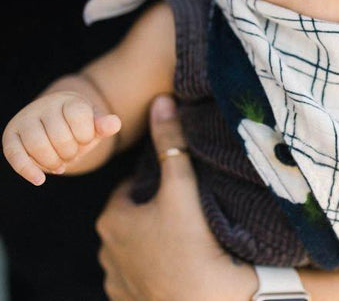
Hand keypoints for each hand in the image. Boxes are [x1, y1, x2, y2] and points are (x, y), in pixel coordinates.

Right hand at [2, 91, 120, 184]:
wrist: (53, 124)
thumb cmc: (77, 127)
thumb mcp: (93, 125)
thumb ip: (103, 125)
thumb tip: (115, 124)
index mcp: (67, 100)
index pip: (79, 116)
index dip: (86, 135)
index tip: (86, 138)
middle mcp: (43, 106)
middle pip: (59, 136)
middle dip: (70, 152)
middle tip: (71, 154)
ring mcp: (25, 120)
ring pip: (38, 146)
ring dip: (53, 162)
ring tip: (60, 163)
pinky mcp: (10, 137)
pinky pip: (15, 155)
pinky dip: (28, 170)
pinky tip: (40, 180)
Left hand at [96, 95, 256, 300]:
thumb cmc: (190, 244)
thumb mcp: (181, 186)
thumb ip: (171, 142)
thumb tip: (161, 100)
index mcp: (112, 218)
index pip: (131, 186)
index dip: (156, 179)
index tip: (178, 181)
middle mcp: (106, 250)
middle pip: (133, 215)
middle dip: (154, 208)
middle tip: (187, 205)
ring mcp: (117, 280)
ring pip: (136, 245)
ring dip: (154, 238)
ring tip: (187, 234)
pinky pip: (141, 273)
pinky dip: (156, 266)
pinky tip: (182, 262)